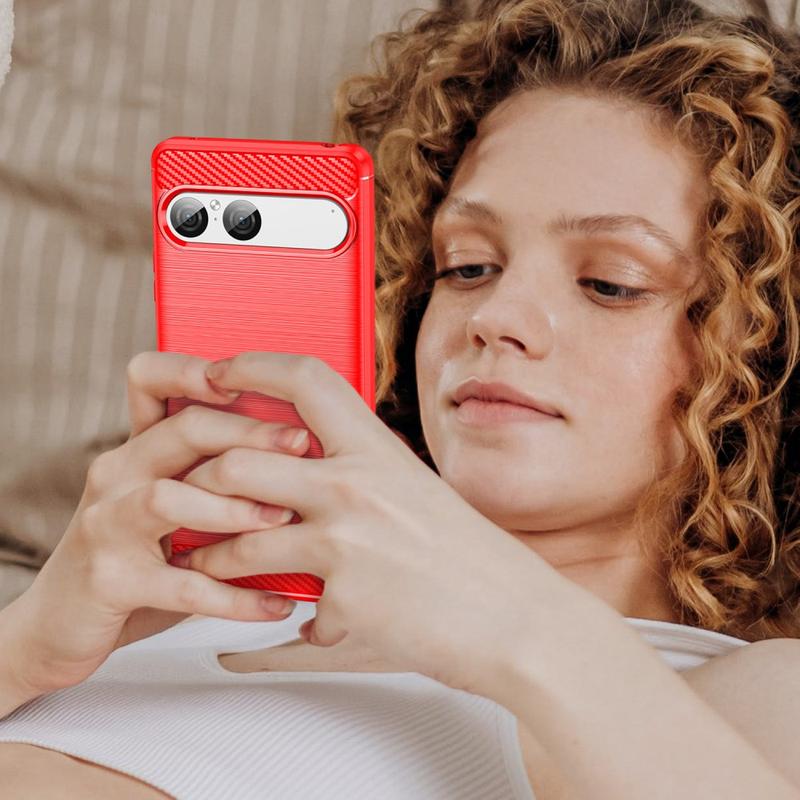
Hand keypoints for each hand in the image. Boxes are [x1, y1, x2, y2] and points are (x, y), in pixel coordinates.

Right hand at [16, 352, 309, 695]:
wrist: (61, 623)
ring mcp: (107, 525)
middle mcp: (117, 474)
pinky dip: (235, 596)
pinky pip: (183, 585)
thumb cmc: (135, 555)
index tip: (246, 382)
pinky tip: (277, 603)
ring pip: (172, 498)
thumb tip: (302, 454)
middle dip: (249, 433)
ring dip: (235, 508)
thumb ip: (213, 473)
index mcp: (137, 448)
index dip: (191, 371)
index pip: (150, 381)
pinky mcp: (111, 581)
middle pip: (183, 430)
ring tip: (285, 519)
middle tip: (301, 443)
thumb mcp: (168, 501)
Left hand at [171, 351, 548, 696]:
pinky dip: (277, 625)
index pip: (305, 380)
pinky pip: (284, 612)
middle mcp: (355, 486)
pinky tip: (287, 629)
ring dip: (208, 560)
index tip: (216, 374)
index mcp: (377, 449)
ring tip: (200, 568)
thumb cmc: (469, 555)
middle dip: (199, 482)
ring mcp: (345, 543)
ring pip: (236, 542)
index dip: (252, 366)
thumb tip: (307, 465)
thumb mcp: (414, 490)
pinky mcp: (342, 601)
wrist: (515, 619)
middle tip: (186, 497)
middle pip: (238, 461)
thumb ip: (361, 473)